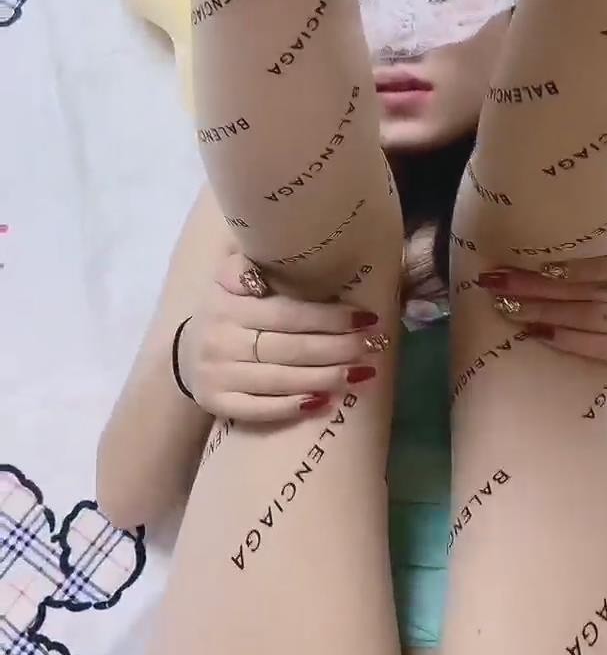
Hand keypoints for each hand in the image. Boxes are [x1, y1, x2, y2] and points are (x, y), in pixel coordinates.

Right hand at [178, 254, 386, 421]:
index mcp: (231, 307)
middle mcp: (223, 341)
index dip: (329, 317)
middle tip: (375, 345)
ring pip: (281, 380)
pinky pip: (260, 409)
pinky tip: (324, 403)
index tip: (366, 317)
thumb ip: (249, 266)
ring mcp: (220, 376)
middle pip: (291, 348)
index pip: (289, 314)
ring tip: (362, 374)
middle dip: (338, 348)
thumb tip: (283, 245)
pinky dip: (293, 407)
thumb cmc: (223, 313)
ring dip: (326, 378)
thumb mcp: (227, 281)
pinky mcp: (218, 404)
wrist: (183, 355)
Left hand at [480, 244, 606, 385]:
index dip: (580, 264)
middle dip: (536, 286)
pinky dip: (566, 340)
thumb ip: (606, 255)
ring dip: (542, 312)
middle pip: (586, 289)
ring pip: (586, 316)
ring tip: (506, 308)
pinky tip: (536, 335)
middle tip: (497, 282)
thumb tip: (545, 232)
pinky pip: (597, 346)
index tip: (542, 264)